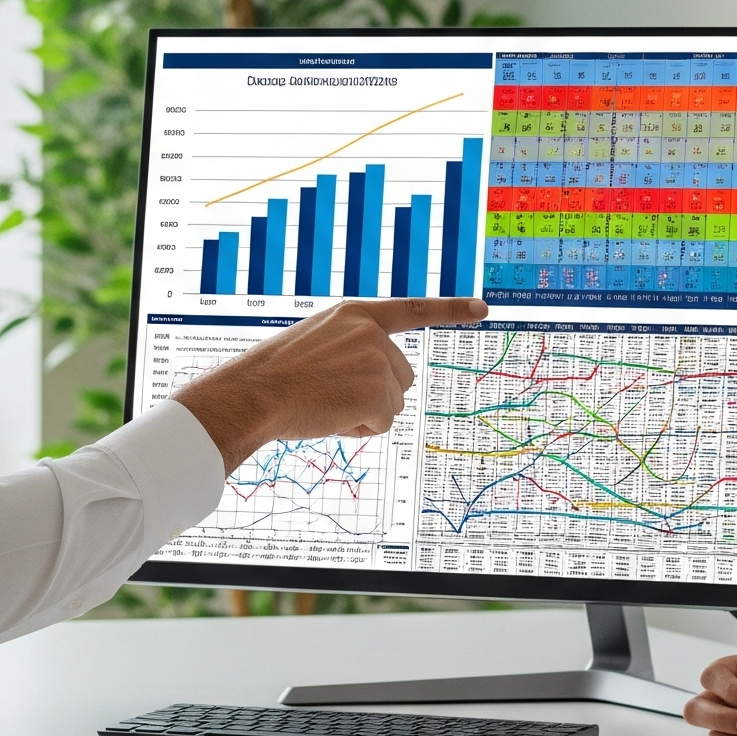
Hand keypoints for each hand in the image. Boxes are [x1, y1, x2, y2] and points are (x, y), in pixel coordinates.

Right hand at [174, 297, 486, 471]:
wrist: (254, 392)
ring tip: (324, 404)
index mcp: (354, 314)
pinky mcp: (378, 390)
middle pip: (400, 376)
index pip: (413, 309)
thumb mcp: (315, 343)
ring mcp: (378, 359)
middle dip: (373, 394)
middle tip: (329, 395)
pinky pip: (382, 424)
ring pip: (392, 402)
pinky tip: (330, 416)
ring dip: (364, 412)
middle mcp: (372, 332)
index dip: (450, 309)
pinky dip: (359, 428)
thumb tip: (377, 382)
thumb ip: (350, 348)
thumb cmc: (274, 375)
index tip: (482, 307)